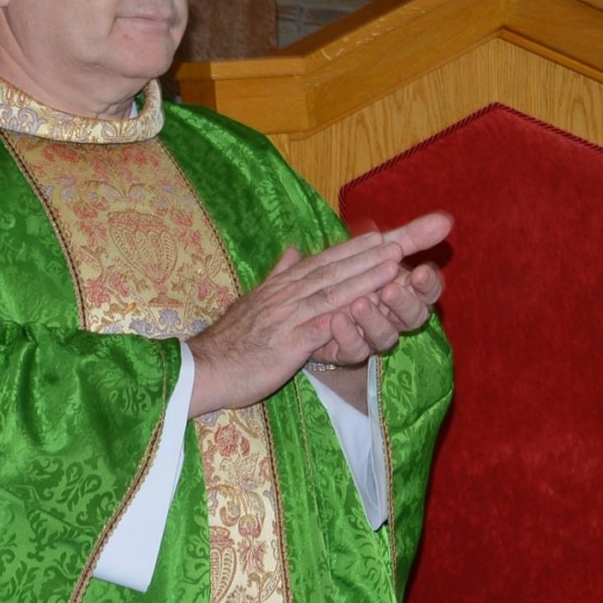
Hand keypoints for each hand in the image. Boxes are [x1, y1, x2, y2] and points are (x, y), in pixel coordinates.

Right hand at [188, 212, 450, 414]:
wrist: (201, 369)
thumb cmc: (231, 341)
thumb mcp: (256, 301)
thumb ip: (279, 274)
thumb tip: (295, 248)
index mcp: (282, 286)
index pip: (324, 261)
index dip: (354, 248)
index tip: (382, 234)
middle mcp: (286, 295)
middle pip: (334, 270)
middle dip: (370, 254)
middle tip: (402, 240)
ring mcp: (288, 317)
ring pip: (331, 292)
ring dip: (364, 276)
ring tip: (394, 262)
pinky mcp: (288, 344)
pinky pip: (322, 328)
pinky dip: (347, 316)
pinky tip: (368, 309)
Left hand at [309, 225, 448, 367]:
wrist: (315, 303)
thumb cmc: (358, 271)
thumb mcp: (382, 251)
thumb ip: (412, 237)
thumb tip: (446, 219)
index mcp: (408, 292)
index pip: (429, 292)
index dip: (427, 285)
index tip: (418, 273)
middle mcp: (395, 317)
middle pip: (413, 317)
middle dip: (403, 303)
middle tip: (390, 289)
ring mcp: (373, 337)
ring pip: (385, 337)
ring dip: (373, 320)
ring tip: (358, 303)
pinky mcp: (350, 351)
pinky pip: (355, 351)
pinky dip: (347, 335)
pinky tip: (336, 319)